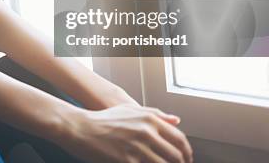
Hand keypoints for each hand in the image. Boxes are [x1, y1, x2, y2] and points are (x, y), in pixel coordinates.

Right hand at [56, 104, 193, 162]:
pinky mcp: (127, 161)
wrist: (81, 128)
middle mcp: (146, 132)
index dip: (187, 153)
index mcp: (150, 119)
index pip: (180, 140)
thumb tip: (176, 120)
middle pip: (176, 156)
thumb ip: (155, 114)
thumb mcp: (130, 110)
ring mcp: (137, 148)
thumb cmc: (103, 120)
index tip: (186, 160)